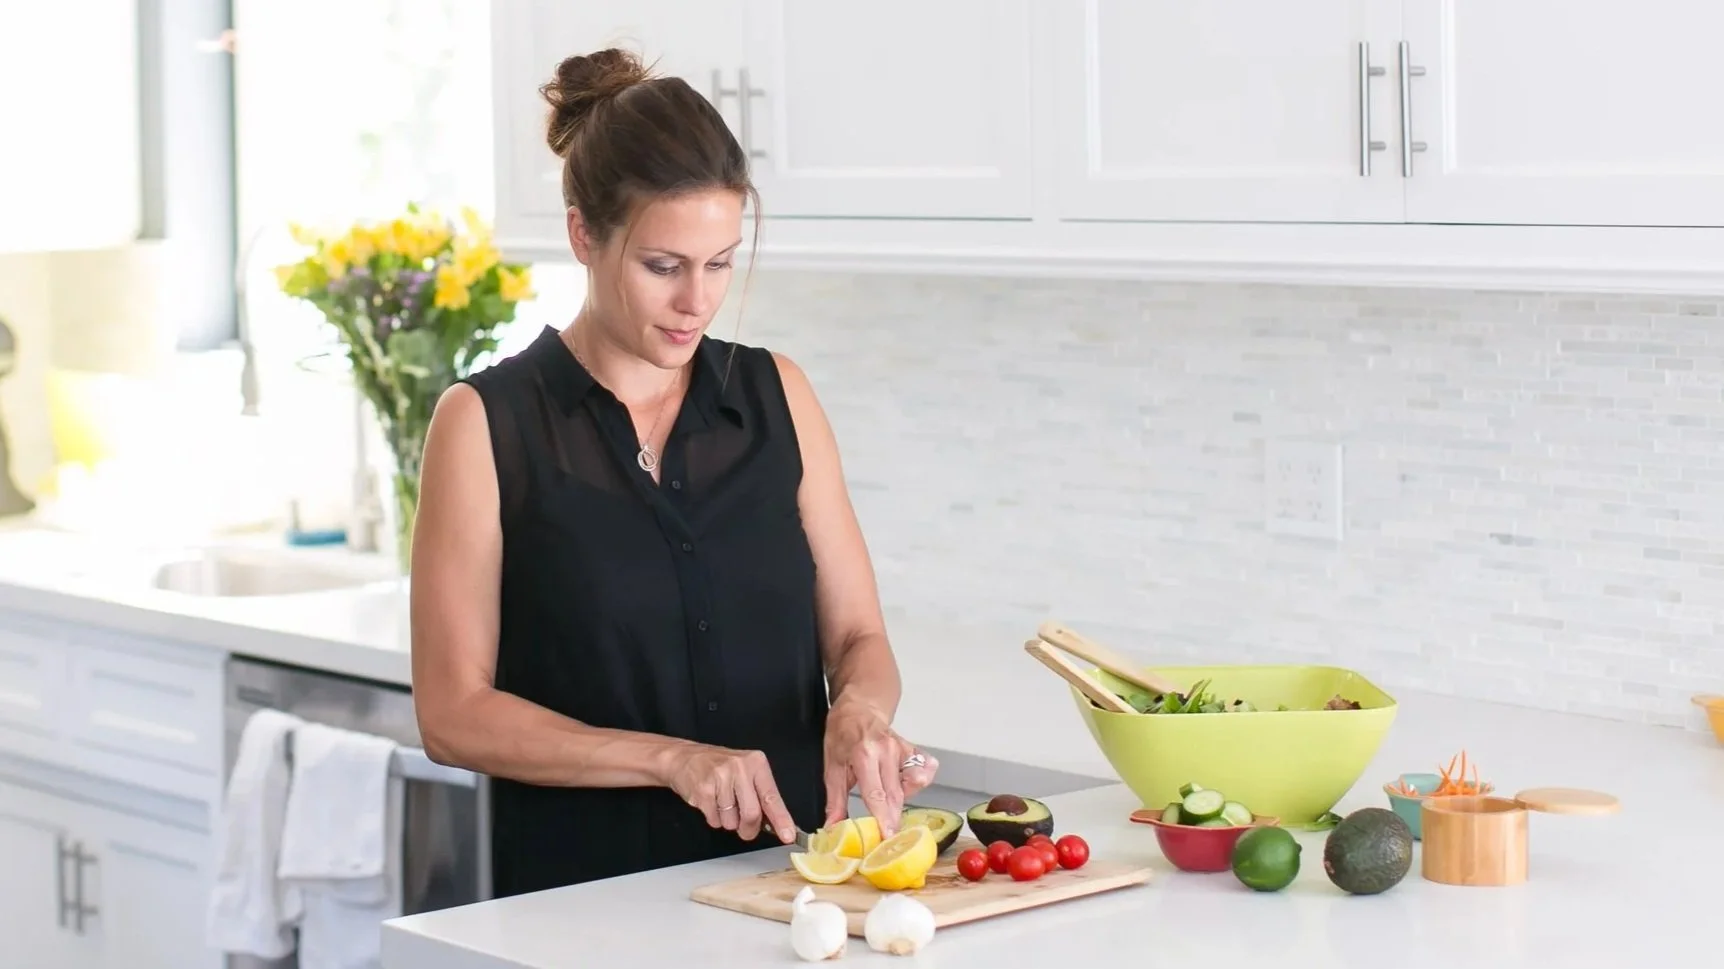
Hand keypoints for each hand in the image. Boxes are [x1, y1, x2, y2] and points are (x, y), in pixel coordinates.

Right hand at [664, 743, 795, 843]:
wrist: (684, 758)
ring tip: (721, 803)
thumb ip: (761, 795)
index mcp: (756, 763)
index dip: (781, 819)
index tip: (788, 836)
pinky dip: (714, 819)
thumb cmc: (719, 767)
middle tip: (745, 829)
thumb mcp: (746, 772)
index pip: (772, 797)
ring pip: (731, 821)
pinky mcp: (703, 789)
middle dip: (749, 829)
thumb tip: (776, 824)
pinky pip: (715, 820)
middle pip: (752, 814)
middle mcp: (740, 768)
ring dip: (728, 822)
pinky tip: (710, 802)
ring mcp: (720, 777)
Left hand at [822, 697, 938, 836]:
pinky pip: (925, 770)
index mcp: (864, 754)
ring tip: (887, 796)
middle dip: (893, 818)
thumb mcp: (832, 764)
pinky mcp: (913, 748)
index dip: (882, 817)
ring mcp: (903, 749)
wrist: (860, 707)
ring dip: (903, 797)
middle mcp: (887, 751)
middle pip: (896, 794)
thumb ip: (835, 799)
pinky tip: (905, 783)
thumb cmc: (843, 733)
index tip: (886, 835)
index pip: (876, 793)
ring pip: (913, 785)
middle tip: (887, 834)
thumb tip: (832, 827)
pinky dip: (918, 781)